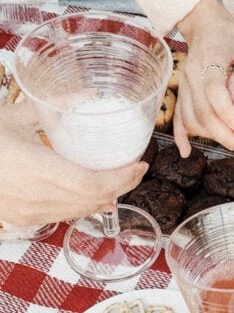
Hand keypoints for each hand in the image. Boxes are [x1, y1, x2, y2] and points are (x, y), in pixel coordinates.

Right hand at [0, 101, 145, 224]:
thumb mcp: (14, 115)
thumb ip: (54, 104)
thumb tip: (88, 93)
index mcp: (34, 167)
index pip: (91, 184)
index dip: (121, 179)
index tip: (139, 164)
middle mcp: (33, 196)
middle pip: (91, 200)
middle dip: (121, 187)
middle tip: (136, 170)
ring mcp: (26, 212)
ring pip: (78, 211)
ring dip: (104, 198)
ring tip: (121, 181)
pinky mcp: (20, 219)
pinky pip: (61, 215)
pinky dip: (83, 206)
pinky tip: (94, 197)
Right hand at [174, 0, 233, 155]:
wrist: (202, 23)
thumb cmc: (230, 32)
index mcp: (210, 59)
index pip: (213, 88)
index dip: (225, 109)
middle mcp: (192, 73)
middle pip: (202, 111)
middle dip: (223, 134)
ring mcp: (184, 83)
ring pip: (190, 118)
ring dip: (209, 136)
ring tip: (233, 145)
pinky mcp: (182, 90)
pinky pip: (178, 116)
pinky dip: (182, 135)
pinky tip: (188, 151)